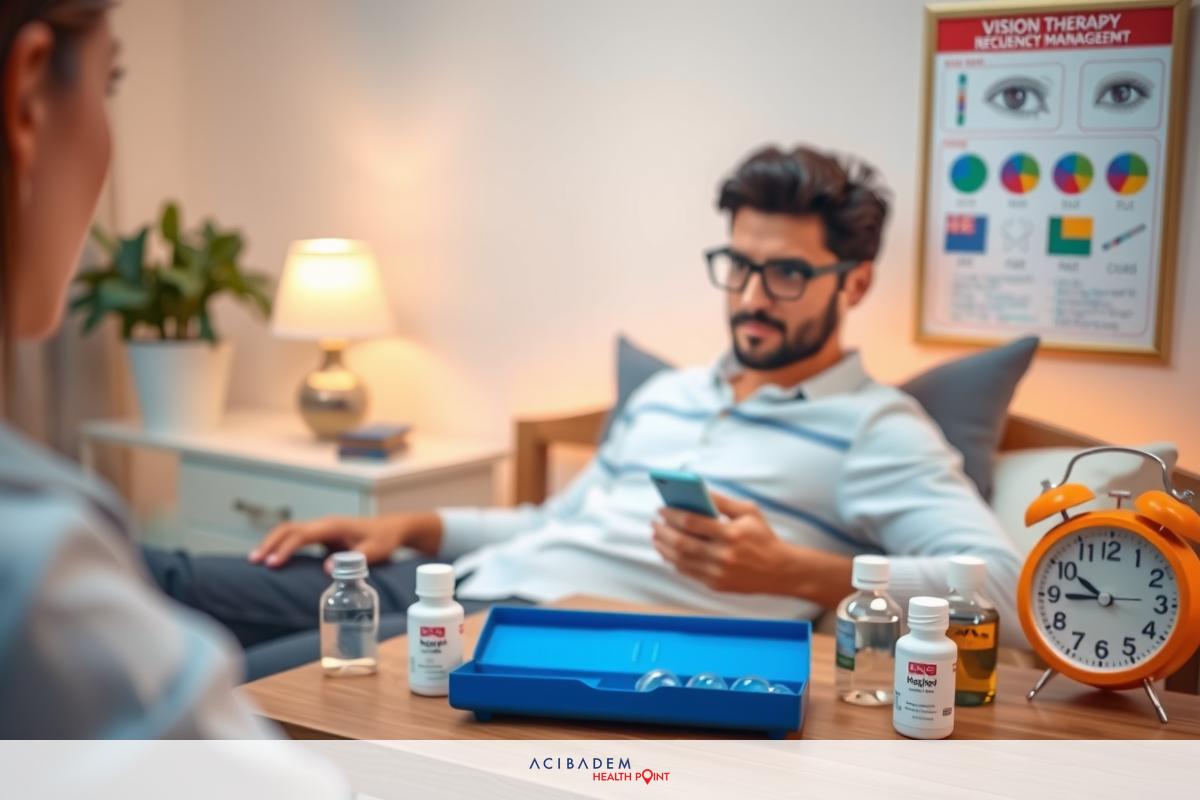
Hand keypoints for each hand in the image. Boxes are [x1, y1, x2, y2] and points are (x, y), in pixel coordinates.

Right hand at [248, 512, 441, 571]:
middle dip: (269, 543)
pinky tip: (269, 559)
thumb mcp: (376, 551)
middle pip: (288, 529)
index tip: (272, 564)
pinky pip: (295, 537)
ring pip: (288, 531)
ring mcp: (320, 529)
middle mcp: (323, 524)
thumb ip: (356, 560)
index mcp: (333, 526)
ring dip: (271, 543)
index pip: (302, 535)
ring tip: (254, 561)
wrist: (392, 529)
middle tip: (254, 561)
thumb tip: (327, 569)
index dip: (286, 548)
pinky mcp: (320, 536)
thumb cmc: (385, 539)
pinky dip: (280, 545)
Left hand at [651, 492, 802, 595]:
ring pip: (681, 561)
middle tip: (655, 523)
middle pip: (682, 543)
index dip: (672, 514)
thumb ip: (722, 501)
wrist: (779, 570)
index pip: (692, 522)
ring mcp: (718, 573)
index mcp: (731, 534)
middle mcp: (723, 555)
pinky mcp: (716, 585)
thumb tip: (698, 492)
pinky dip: (675, 561)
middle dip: (663, 532)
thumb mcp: (748, 511)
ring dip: (664, 548)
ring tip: (657, 537)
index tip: (662, 509)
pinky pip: (688, 573)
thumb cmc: (763, 537)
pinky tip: (670, 552)